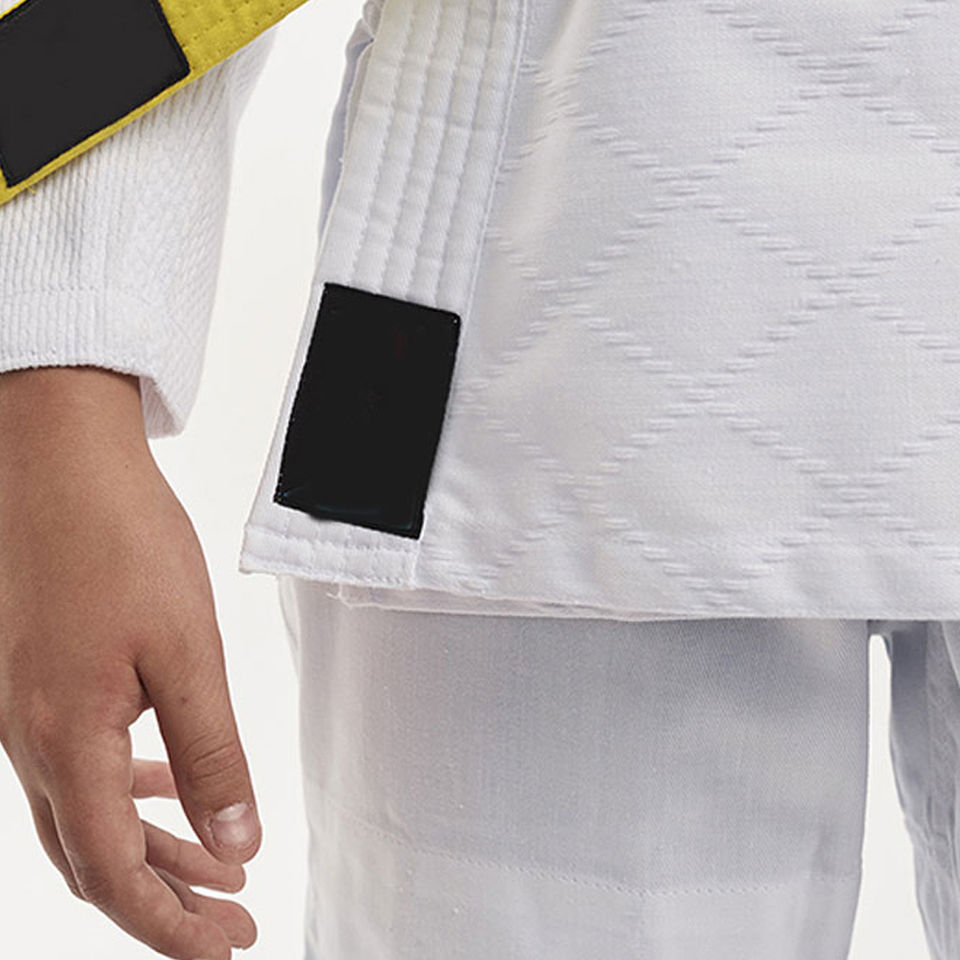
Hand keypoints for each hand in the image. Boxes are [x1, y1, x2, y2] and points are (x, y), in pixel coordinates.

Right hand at [0, 367, 261, 958]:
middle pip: (98, 858)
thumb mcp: (187, 652)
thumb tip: (237, 840)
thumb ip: (213, 752)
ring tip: (217, 870)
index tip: (228, 947)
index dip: (172, 925)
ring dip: (154, 849)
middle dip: (168, 902)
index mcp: (67, 741)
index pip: (117, 874)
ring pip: (92, 814)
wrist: (61, 461)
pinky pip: (86, 764)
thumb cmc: (122, 541)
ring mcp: (31, 711)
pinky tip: (169, 787)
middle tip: (234, 924)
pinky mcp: (44, 681)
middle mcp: (36, 739)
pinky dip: (134, 792)